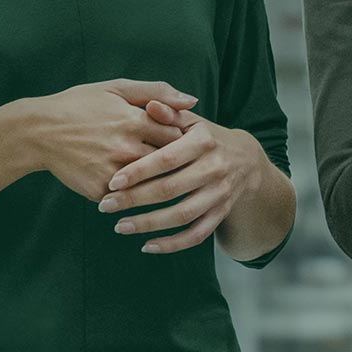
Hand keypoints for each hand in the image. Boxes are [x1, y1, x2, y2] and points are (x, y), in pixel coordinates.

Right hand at [29, 79, 194, 201]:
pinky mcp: (99, 191)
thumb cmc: (80, 105)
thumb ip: (157, 92)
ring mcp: (113, 172)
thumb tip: (193, 101)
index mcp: (135, 120)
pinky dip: (134, 195)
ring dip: (158, 183)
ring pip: (152, 185)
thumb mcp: (116, 89)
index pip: (179, 136)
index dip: (182, 140)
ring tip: (162, 179)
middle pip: (169, 163)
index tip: (181, 142)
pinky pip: (127, 198)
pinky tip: (135, 190)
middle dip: (175, 164)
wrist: (38, 131)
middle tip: (180, 164)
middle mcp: (126, 148)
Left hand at [97, 101, 262, 253]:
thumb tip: (149, 106)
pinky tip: (148, 246)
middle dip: (134, 200)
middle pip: (170, 190)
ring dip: (149, 224)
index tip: (112, 182)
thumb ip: (169, 113)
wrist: (246, 160)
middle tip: (105, 206)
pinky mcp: (222, 213)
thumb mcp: (192, 121)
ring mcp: (220, 193)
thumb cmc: (206, 136)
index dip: (138, 171)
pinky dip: (173, 244)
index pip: (166, 159)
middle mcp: (215, 168)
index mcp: (204, 141)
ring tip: (120, 227)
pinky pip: (197, 235)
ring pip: (182, 215)